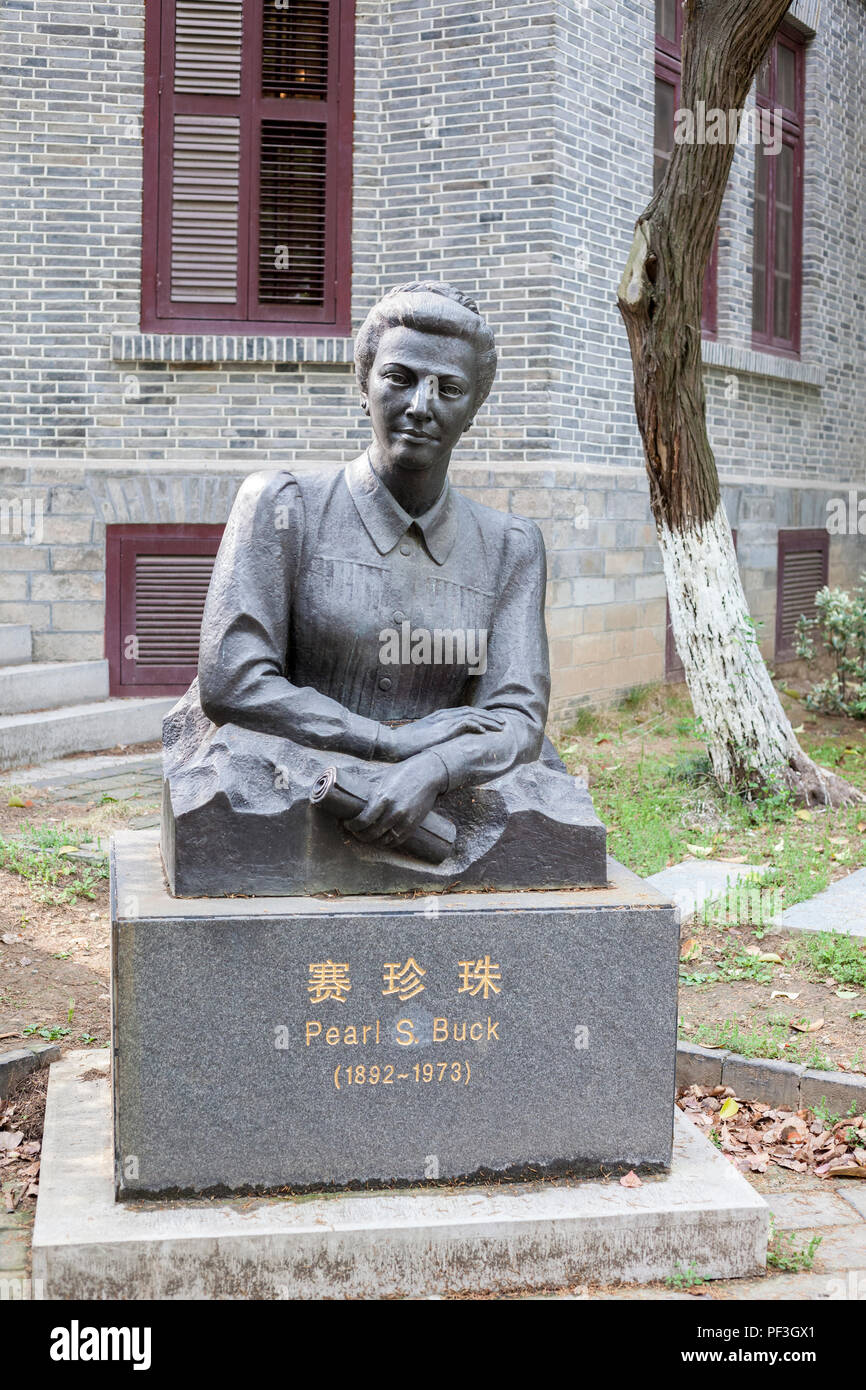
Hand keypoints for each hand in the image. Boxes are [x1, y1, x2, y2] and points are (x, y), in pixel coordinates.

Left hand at [345, 752, 447, 848]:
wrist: (429, 773)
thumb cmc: (403, 772)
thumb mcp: (382, 775)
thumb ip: (366, 783)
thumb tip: (347, 786)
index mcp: (383, 798)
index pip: (363, 820)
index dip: (351, 826)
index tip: (347, 824)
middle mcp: (394, 811)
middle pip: (371, 833)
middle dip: (359, 835)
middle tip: (354, 832)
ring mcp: (405, 820)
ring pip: (383, 840)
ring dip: (372, 841)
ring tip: (366, 836)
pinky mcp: (413, 825)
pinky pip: (397, 841)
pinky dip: (387, 843)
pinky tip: (380, 839)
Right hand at [377, 706, 505, 760]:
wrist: (393, 744)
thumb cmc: (404, 746)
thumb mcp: (424, 741)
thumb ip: (435, 742)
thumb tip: (443, 750)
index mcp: (440, 717)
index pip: (465, 713)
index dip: (480, 716)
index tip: (491, 722)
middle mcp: (444, 716)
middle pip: (472, 712)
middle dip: (489, 716)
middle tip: (503, 722)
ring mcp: (443, 721)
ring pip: (473, 716)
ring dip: (489, 721)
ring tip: (501, 727)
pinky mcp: (443, 728)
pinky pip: (466, 723)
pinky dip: (477, 726)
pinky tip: (486, 732)